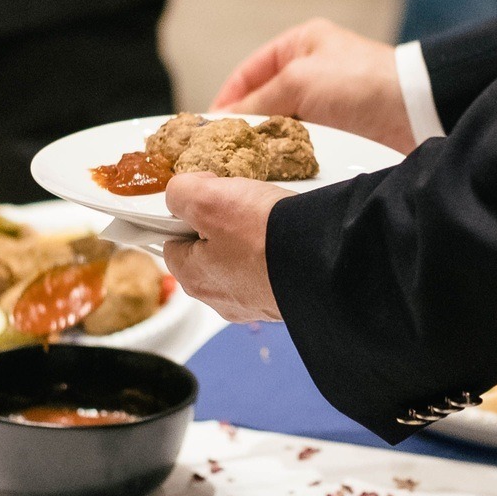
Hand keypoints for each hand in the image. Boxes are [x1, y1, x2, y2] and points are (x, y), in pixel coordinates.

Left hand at [164, 173, 290, 323]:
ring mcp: (253, 302)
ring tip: (267, 223)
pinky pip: (268, 270)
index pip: (172, 244)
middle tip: (240, 210)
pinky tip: (285, 240)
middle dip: (220, 227)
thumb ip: (180, 193)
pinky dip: (273, 253)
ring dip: (249, 239)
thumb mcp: (207, 198)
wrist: (324, 260)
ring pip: (238, 260)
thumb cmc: (265, 235)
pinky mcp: (281, 299)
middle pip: (207, 253)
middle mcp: (220, 298)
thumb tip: (181, 194)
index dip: (185, 217)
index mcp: (194, 278)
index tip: (204, 203)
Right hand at [213, 18, 415, 152]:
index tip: (209, 123)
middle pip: (263, 101)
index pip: (249, 71)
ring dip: (267, 142)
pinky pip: (303, 144)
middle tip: (225, 147)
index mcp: (301, 44)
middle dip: (245, 123)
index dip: (227, 97)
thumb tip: (224, 117)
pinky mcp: (341, 132)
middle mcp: (313, 71)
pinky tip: (275, 165)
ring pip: (282, 126)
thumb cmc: (364, 81)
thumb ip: (257, 98)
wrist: (415, 111)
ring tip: (247, 159)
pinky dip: (288, 154)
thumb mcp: (298, 81)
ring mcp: (327, 103)